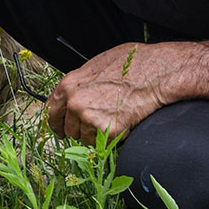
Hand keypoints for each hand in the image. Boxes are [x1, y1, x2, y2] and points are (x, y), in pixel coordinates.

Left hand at [47, 42, 192, 143]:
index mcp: (69, 85)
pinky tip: (123, 123)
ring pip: (86, 139)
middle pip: (69, 129)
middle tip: (96, 124)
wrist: (156, 72)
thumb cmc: (130, 65)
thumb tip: (74, 95)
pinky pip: (104, 144)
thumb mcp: (96, 66)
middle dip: (81, 130)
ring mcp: (90, 118)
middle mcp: (75, 103)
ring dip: (97, 135)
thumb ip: (80, 84)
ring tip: (113, 119)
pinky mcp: (108, 130)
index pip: (52, 111)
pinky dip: (113, 139)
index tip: (60, 129)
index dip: (57, 122)